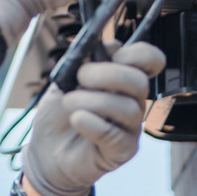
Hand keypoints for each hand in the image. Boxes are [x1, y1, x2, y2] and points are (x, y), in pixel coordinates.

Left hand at [22, 42, 165, 195]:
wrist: (46, 149)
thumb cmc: (60, 114)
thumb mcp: (65, 80)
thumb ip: (82, 61)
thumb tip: (100, 46)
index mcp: (122, 80)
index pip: (149, 61)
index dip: (139, 53)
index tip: (113, 54)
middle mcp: (132, 102)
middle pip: (139, 82)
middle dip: (107, 74)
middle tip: (80, 77)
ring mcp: (129, 128)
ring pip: (127, 108)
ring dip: (92, 101)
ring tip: (69, 103)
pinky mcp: (121, 151)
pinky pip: (115, 135)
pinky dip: (92, 123)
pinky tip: (77, 120)